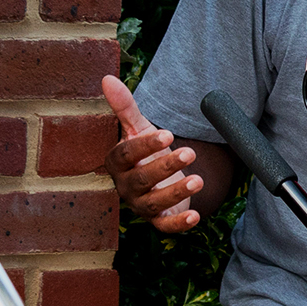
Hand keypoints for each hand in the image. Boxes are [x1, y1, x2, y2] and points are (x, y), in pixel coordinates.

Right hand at [101, 75, 204, 230]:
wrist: (159, 178)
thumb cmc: (145, 151)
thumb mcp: (138, 128)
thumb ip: (125, 107)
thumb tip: (107, 78)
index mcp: (118, 163)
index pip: (125, 154)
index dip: (145, 146)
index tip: (168, 134)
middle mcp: (126, 186)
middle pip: (142, 179)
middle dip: (165, 167)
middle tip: (190, 153)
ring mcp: (141, 205)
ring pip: (155, 202)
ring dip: (176, 192)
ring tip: (199, 180)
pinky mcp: (159, 219)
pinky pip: (165, 226)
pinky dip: (179, 225)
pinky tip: (195, 217)